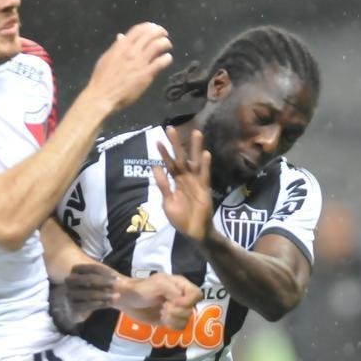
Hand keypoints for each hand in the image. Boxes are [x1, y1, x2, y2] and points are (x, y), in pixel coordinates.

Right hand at [61, 263, 119, 323]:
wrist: (90, 301)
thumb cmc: (98, 285)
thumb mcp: (101, 276)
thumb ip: (104, 275)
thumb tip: (114, 278)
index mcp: (75, 270)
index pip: (91, 269)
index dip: (105, 274)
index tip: (118, 279)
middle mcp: (69, 281)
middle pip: (88, 280)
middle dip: (104, 283)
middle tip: (118, 287)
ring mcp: (69, 294)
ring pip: (88, 294)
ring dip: (104, 295)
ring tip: (116, 296)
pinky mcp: (72, 307)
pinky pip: (86, 306)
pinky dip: (99, 304)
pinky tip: (109, 303)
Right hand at [85, 22, 172, 112]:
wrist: (103, 94)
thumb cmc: (102, 78)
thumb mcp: (107, 58)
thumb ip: (116, 47)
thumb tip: (121, 36)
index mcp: (121, 46)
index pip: (138, 30)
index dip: (148, 26)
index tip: (153, 28)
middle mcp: (132, 51)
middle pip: (150, 34)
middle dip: (160, 31)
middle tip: (164, 35)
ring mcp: (140, 62)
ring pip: (158, 45)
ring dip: (165, 43)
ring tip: (167, 45)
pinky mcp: (146, 74)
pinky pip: (160, 62)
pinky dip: (166, 58)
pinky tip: (167, 58)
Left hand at [119, 272, 201, 329]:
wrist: (128, 300)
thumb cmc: (142, 289)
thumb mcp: (158, 284)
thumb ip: (173, 291)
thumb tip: (181, 301)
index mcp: (181, 285)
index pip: (197, 294)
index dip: (189, 301)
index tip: (174, 302)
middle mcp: (182, 297)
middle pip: (192, 309)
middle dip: (177, 311)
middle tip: (163, 307)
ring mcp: (177, 310)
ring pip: (186, 320)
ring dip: (172, 318)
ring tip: (162, 312)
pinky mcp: (170, 320)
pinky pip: (179, 327)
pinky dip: (171, 325)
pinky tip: (162, 319)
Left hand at [152, 126, 213, 242]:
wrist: (194, 232)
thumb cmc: (180, 218)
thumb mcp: (167, 202)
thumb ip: (163, 185)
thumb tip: (155, 166)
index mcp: (176, 182)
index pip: (168, 164)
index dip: (163, 153)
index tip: (157, 140)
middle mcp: (186, 178)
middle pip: (181, 158)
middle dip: (176, 144)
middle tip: (170, 128)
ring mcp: (196, 182)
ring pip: (195, 162)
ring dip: (195, 148)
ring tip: (196, 133)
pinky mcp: (205, 189)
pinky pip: (204, 176)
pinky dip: (205, 165)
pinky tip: (205, 154)